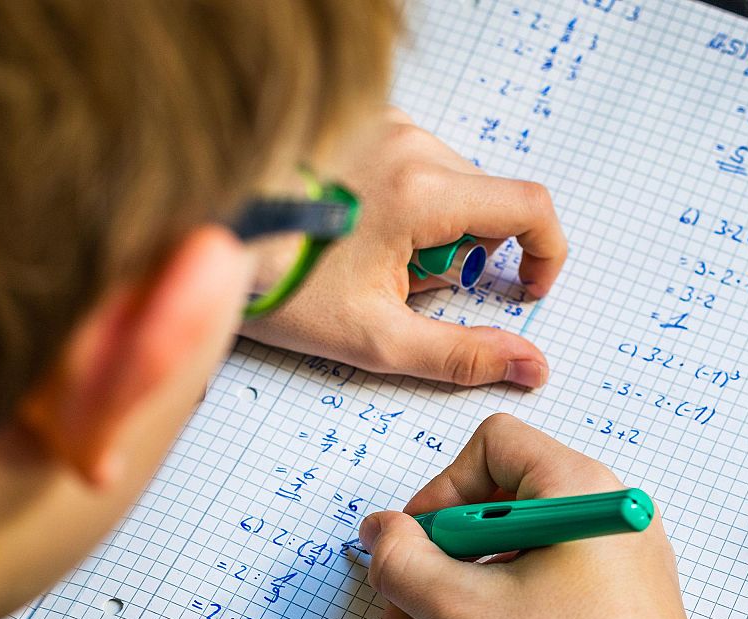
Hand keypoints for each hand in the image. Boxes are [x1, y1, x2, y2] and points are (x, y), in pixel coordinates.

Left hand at [242, 109, 566, 387]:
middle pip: (490, 202)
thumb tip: (529, 366)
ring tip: (375, 260)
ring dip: (437, 229)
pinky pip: (420, 165)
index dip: (546, 254)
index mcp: (421, 190)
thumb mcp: (377, 338)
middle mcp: (409, 144)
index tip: (526, 288)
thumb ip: (464, 354)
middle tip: (407, 288)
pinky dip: (410, 203)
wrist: (201, 236)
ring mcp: (384, 127)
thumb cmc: (278, 283)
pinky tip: (362, 232)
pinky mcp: (363, 123)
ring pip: (456, 184)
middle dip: (466, 253)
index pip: (531, 207)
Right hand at [359, 415, 710, 618]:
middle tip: (401, 600)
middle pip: (501, 504)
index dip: (441, 490)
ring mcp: (618, 557)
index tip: (415, 544)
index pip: (494, 447)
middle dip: (439, 556)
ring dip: (458, 592)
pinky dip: (499, 610)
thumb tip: (377, 532)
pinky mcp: (620, 600)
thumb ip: (406, 564)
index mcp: (580, 488)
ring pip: (518, 554)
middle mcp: (605, 509)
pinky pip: (547, 586)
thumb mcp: (468, 610)